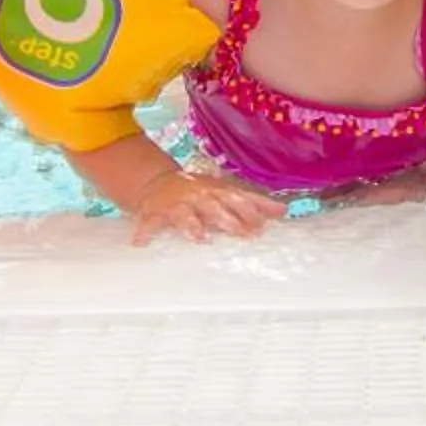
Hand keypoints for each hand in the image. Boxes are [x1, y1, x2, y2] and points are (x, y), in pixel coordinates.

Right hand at [130, 170, 284, 244]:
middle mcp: (198, 196)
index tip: (264, 224)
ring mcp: (176, 204)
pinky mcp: (154, 213)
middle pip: (215, 207)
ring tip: (200, 237)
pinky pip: (148, 223)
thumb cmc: (200, 192)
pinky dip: (144, 232)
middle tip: (244, 234)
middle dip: (229, 220)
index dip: (250, 209)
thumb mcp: (225, 192)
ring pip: (185, 215)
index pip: (237, 198)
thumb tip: (283, 211)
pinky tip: (142, 242)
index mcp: (216, 190)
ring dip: (192, 226)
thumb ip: (253, 202)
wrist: (158, 182)